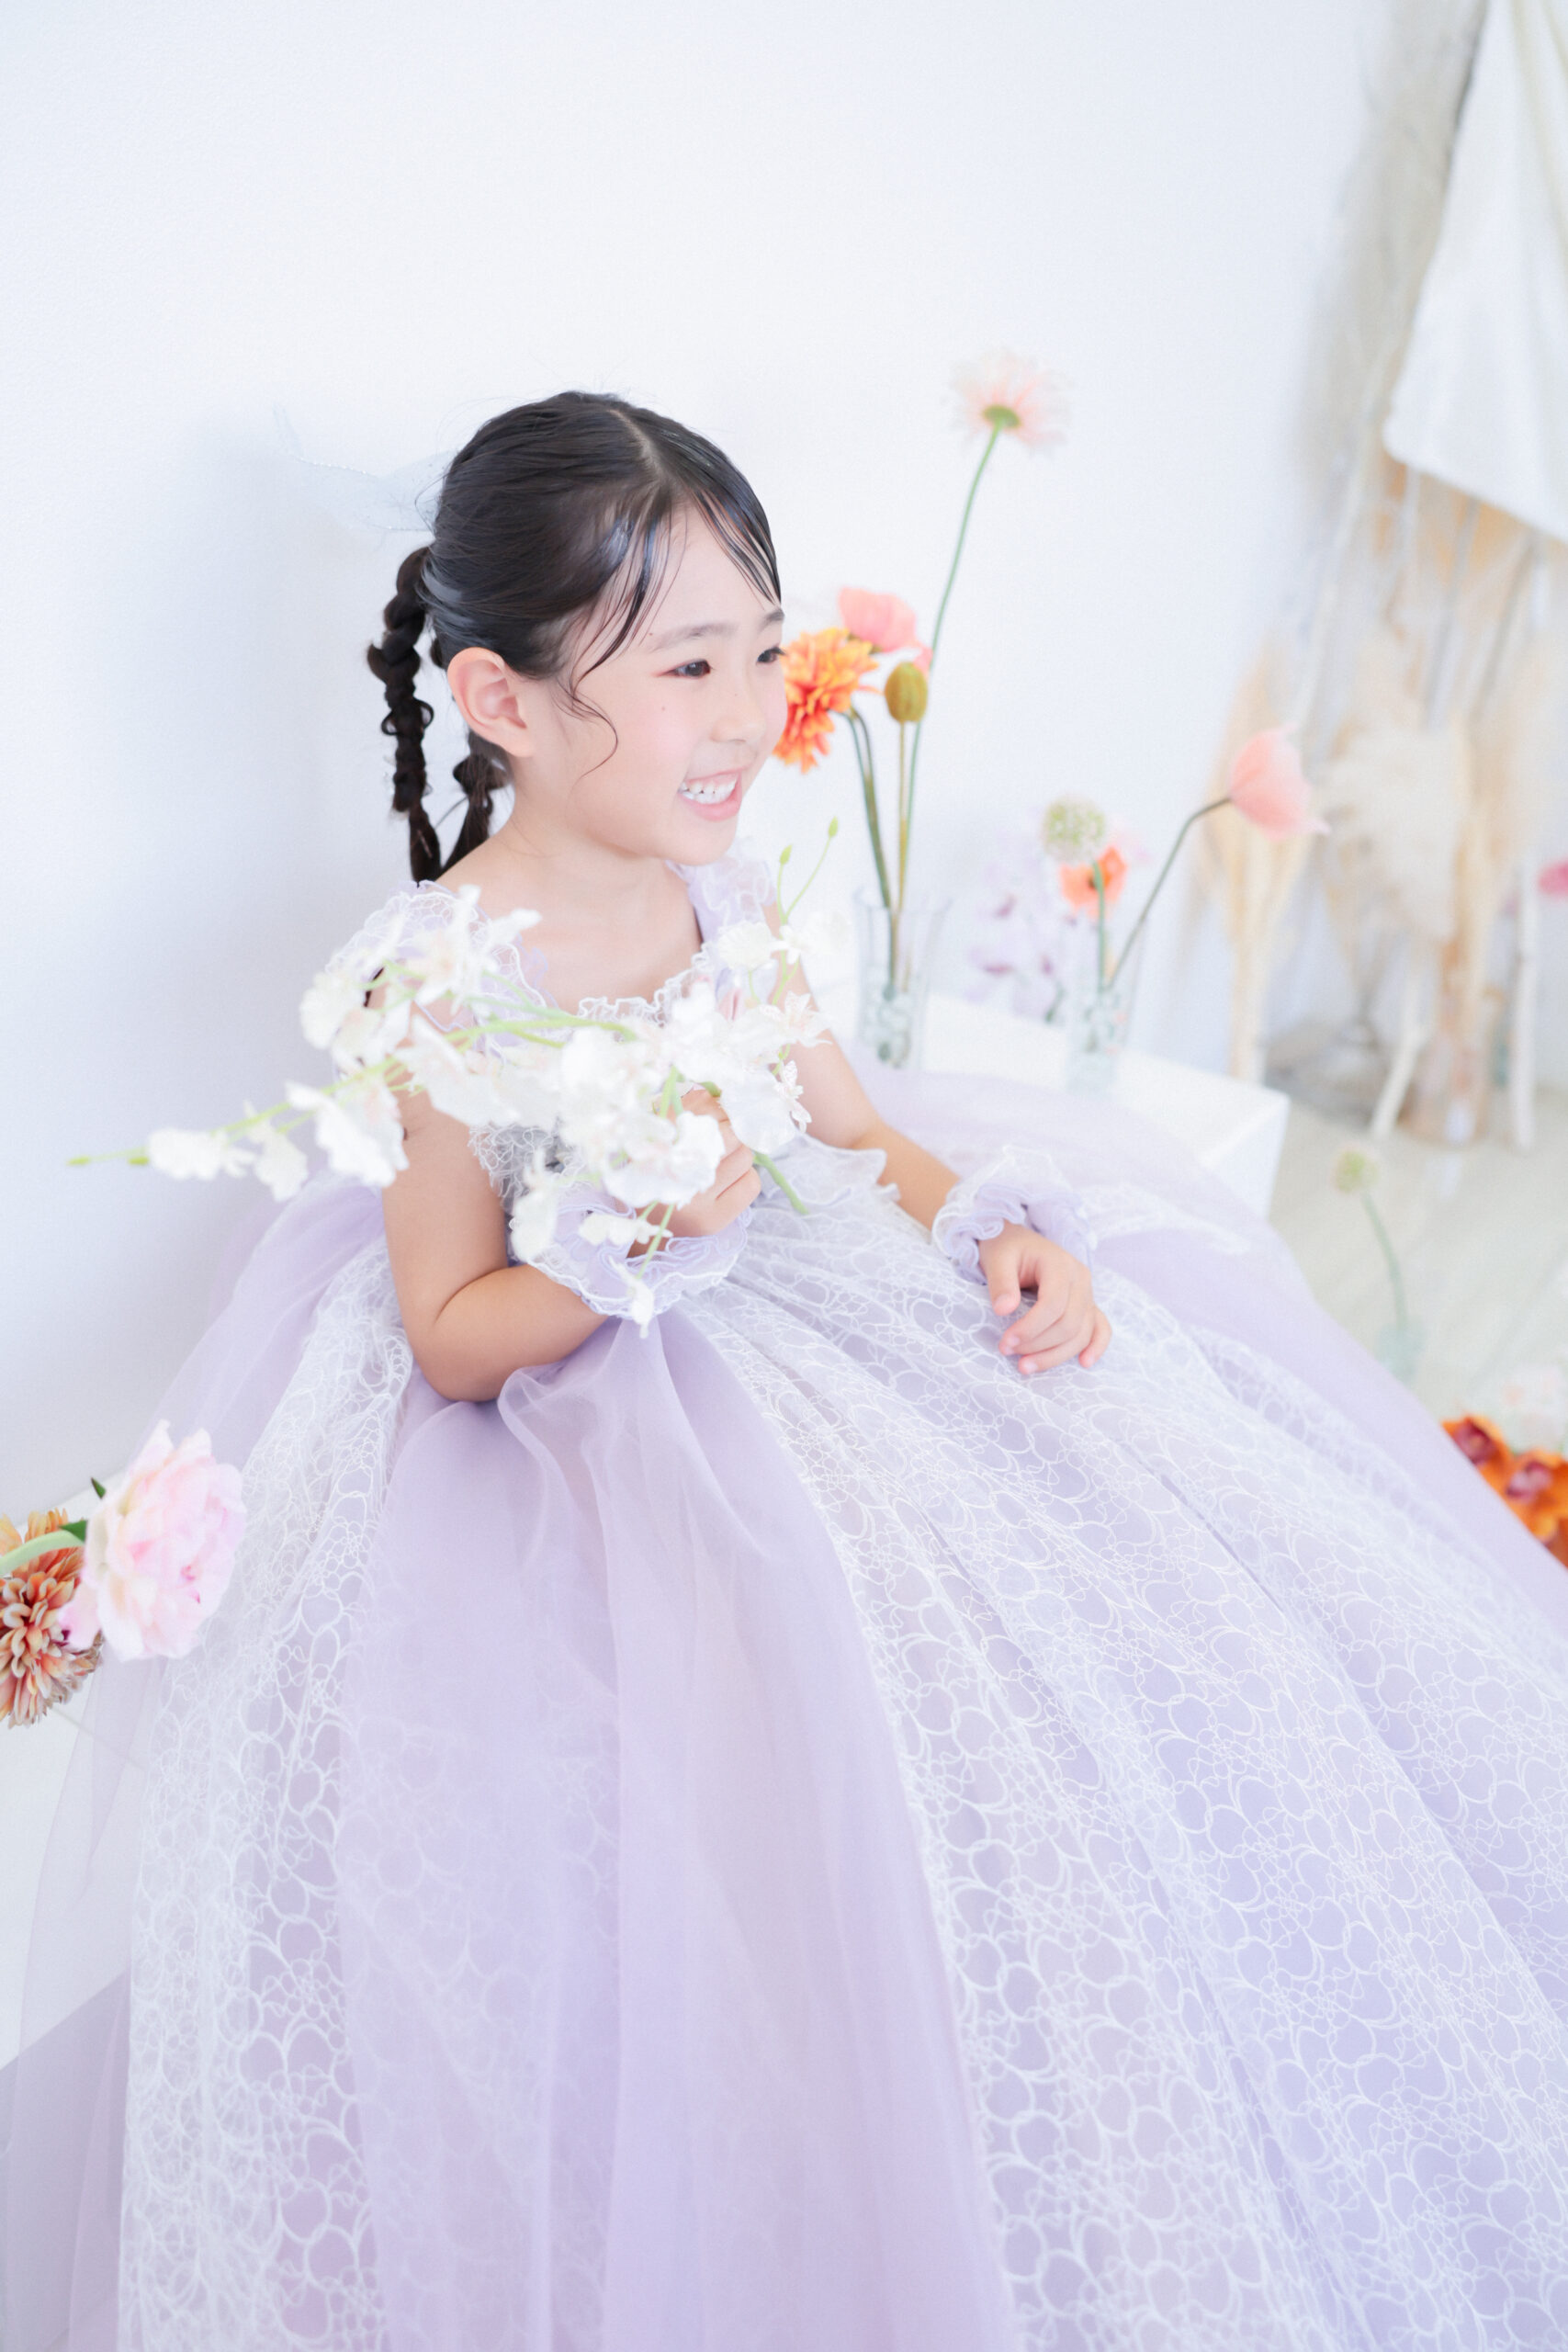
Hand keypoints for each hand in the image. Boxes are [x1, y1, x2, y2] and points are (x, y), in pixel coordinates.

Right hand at [642, 1092, 760, 1245]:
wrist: (642, 1218)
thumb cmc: (657, 1165)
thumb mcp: (663, 1129)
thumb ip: (692, 1107)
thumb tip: (726, 1095)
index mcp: (656, 1140)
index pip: (707, 1108)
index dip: (719, 1109)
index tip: (717, 1113)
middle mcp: (674, 1171)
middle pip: (730, 1133)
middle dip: (730, 1132)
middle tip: (720, 1139)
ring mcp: (694, 1200)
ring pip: (745, 1157)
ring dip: (738, 1154)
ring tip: (719, 1162)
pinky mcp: (712, 1220)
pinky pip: (751, 1184)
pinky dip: (745, 1177)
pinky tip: (726, 1181)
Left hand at [976, 1220, 1110, 1373]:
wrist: (1017, 1241)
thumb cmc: (1007, 1249)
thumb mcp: (997, 1258)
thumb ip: (1000, 1283)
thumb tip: (1003, 1310)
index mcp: (1060, 1264)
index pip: (1053, 1304)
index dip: (1031, 1328)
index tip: (1006, 1342)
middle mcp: (1080, 1279)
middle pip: (1069, 1323)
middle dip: (1038, 1344)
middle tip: (1007, 1350)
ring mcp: (1087, 1293)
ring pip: (1082, 1333)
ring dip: (1055, 1355)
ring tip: (1025, 1366)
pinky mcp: (1086, 1305)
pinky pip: (1100, 1328)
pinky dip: (1096, 1346)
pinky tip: (1084, 1362)